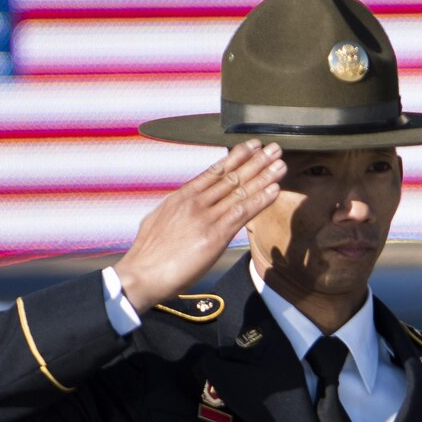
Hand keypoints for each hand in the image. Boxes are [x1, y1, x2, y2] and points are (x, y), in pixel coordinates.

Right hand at [113, 140, 285, 311]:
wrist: (141, 274)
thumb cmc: (148, 255)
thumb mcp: (158, 222)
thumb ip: (176, 211)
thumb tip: (182, 207)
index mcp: (181, 197)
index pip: (213, 172)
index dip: (235, 157)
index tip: (250, 146)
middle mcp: (195, 202)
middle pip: (231, 177)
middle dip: (255, 161)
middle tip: (274, 148)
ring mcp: (206, 217)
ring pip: (240, 191)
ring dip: (264, 176)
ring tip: (280, 163)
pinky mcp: (215, 235)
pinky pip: (242, 213)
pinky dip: (260, 200)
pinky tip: (274, 190)